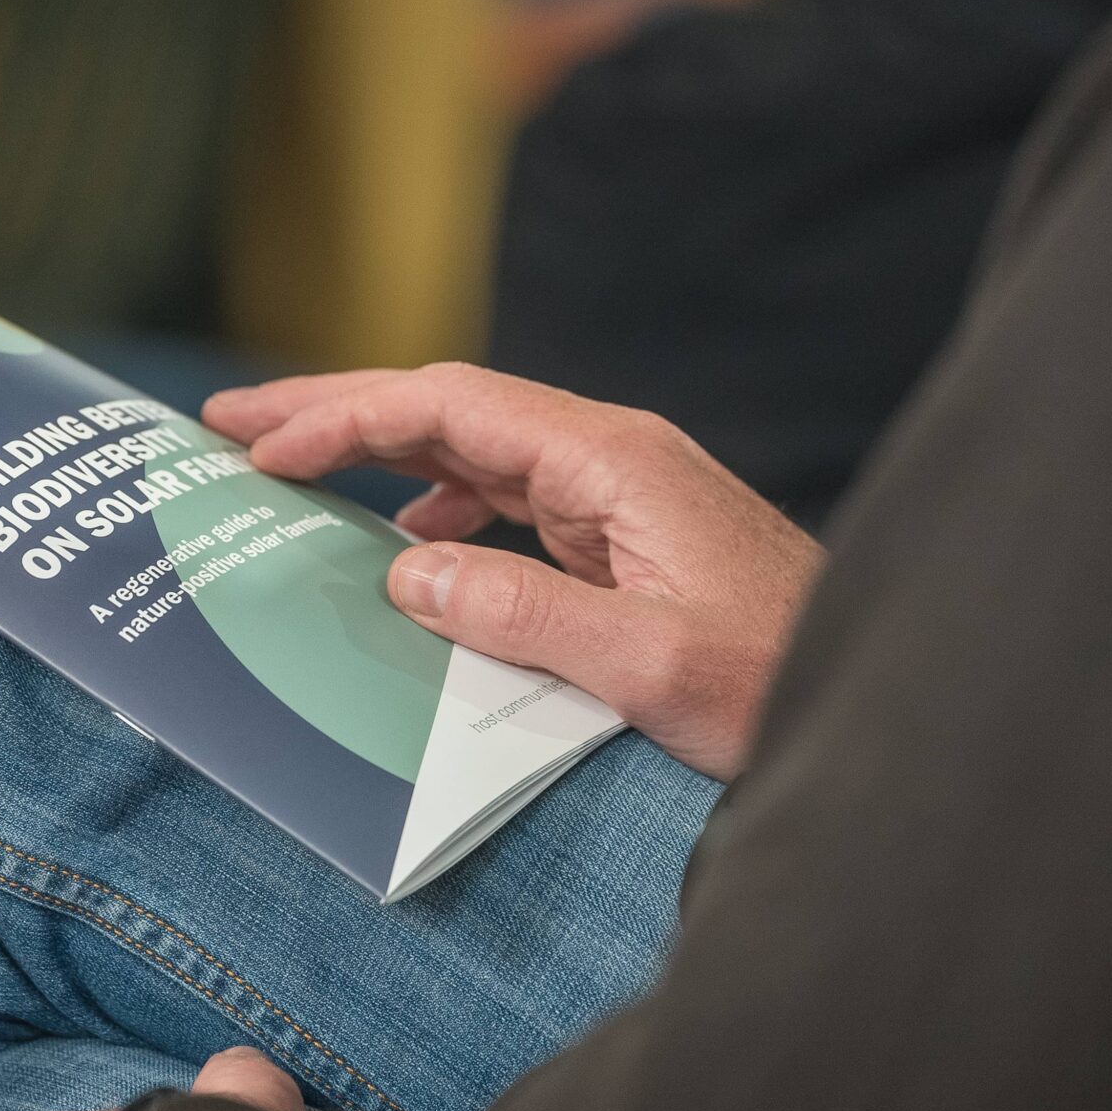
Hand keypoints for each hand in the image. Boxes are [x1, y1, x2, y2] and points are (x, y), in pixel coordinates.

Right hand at [204, 363, 821, 778]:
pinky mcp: (626, 539)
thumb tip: (407, 567)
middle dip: (337, 411)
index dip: (345, 417)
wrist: (884, 704)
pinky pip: (508, 503)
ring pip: (472, 452)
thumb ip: (521, 616)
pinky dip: (439, 509)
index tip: (260, 444)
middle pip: (449, 410)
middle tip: (228, 421)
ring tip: (288, 474)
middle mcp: (612, 459)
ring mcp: (620, 496)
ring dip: (379, 457)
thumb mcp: (650, 667)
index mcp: (614, 462)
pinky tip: (405, 545)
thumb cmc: (782, 685)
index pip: (450, 406)